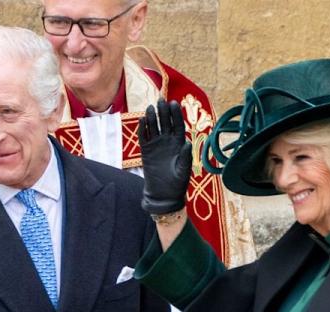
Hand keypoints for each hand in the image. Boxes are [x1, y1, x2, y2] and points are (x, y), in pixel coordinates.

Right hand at [138, 98, 191, 214]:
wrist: (164, 194)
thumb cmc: (177, 183)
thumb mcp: (183, 171)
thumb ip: (185, 157)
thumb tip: (186, 143)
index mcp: (179, 144)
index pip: (178, 125)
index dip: (176, 114)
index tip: (174, 104)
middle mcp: (168, 141)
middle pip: (166, 123)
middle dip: (164, 112)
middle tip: (161, 100)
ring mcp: (156, 145)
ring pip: (154, 127)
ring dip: (152, 117)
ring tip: (151, 108)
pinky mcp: (146, 151)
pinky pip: (144, 137)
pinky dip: (143, 129)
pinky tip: (142, 120)